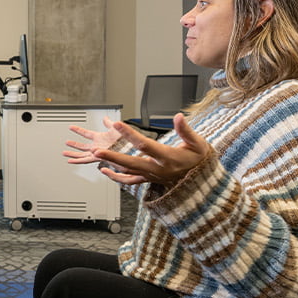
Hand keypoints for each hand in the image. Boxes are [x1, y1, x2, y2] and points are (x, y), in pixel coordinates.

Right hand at [62, 121, 124, 164]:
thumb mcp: (115, 128)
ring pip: (82, 154)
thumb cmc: (126, 139)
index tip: (71, 127)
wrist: (130, 147)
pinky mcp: (99, 158)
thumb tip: (105, 118)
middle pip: (83, 146)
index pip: (86, 133)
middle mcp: (97, 146)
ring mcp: (98, 152)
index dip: (78, 130)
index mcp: (99, 138)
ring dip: (73, 154)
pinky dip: (79, 161)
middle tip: (67, 143)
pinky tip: (72, 160)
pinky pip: (86, 160)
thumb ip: (109, 123)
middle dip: (74, 145)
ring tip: (65, 154)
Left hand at [91, 113, 208, 186]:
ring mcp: (151, 176)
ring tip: (95, 155)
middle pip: (130, 163)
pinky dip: (116, 177)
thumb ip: (186, 130)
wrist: (202, 180)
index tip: (118, 124)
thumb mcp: (198, 143)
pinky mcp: (148, 179)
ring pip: (127, 172)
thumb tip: (178, 117)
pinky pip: (129, 181)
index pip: (145, 145)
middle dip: (112, 156)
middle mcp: (157, 169)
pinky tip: (104, 170)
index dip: (130, 135)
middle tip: (96, 150)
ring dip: (110, 163)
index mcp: (168, 158)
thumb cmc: (199, 160)